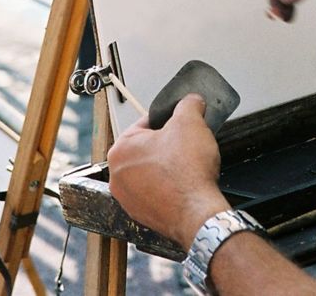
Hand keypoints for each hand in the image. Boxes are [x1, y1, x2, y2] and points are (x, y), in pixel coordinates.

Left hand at [107, 94, 228, 249]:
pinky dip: (169, 187)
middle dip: (167, 144)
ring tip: (186, 165)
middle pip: (147, 148)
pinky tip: (184, 184)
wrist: (197, 213)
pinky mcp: (142, 215)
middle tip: (186, 145)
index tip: (181, 125)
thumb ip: (188, 104)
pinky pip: (155, 191)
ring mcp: (128, 199)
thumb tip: (191, 101)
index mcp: (120, 149)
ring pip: (150, 171)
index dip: (168, 121)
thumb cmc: (187, 173)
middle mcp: (118, 176)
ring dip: (167, 166)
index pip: (145, 123)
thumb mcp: (191, 121)